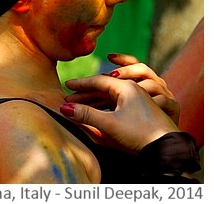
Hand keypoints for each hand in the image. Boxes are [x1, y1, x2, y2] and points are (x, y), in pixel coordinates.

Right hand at [65, 52, 179, 123]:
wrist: (167, 149)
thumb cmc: (139, 134)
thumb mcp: (109, 124)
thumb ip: (85, 115)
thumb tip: (64, 108)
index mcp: (127, 87)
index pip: (98, 80)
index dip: (81, 84)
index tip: (66, 85)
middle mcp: (133, 90)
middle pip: (103, 88)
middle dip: (85, 93)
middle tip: (68, 98)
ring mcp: (138, 100)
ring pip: (110, 96)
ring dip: (93, 100)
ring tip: (79, 106)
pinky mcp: (140, 111)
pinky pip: (117, 103)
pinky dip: (104, 106)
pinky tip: (96, 112)